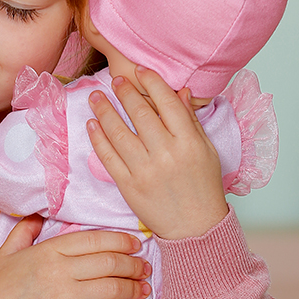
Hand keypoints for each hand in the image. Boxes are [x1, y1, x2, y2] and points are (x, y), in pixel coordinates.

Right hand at [0, 217, 151, 298]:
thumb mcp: (7, 252)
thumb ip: (25, 230)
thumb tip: (38, 216)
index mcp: (50, 250)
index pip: (94, 240)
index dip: (120, 241)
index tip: (135, 244)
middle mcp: (61, 270)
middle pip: (109, 262)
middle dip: (133, 264)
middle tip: (145, 267)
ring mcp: (66, 296)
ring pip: (111, 288)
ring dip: (133, 288)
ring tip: (144, 289)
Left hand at [87, 67, 228, 239]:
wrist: (195, 228)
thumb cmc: (203, 187)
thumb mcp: (206, 151)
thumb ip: (190, 121)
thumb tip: (179, 91)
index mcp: (188, 142)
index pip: (167, 102)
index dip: (151, 82)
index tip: (139, 70)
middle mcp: (166, 153)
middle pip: (139, 114)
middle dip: (124, 92)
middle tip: (114, 80)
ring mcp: (145, 170)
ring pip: (119, 133)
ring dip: (104, 111)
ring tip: (96, 97)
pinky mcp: (129, 186)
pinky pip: (108, 158)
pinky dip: (98, 140)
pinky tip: (92, 125)